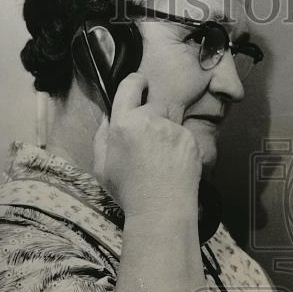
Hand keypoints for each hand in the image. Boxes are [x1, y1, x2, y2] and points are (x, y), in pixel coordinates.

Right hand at [93, 73, 201, 218]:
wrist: (161, 209)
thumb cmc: (129, 191)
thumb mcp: (101, 166)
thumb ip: (102, 137)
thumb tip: (108, 117)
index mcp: (124, 123)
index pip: (130, 85)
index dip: (136, 81)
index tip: (140, 84)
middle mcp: (150, 120)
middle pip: (154, 104)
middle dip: (152, 116)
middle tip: (148, 141)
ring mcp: (174, 129)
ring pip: (170, 122)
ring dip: (166, 133)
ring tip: (160, 159)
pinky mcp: (191, 140)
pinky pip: (183, 136)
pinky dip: (179, 147)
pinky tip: (173, 166)